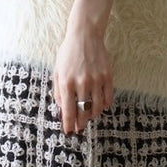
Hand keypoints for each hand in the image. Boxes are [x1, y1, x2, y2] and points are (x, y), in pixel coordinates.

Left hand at [53, 17, 114, 133]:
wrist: (85, 36)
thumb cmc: (68, 54)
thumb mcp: (57, 71)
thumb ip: (59, 91)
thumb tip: (63, 109)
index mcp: (66, 82)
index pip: (68, 110)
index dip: (68, 123)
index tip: (69, 131)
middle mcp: (81, 83)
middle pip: (83, 112)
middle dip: (81, 123)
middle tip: (80, 128)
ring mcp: (96, 80)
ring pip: (97, 107)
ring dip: (93, 115)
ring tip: (89, 117)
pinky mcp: (107, 76)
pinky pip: (108, 97)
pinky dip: (104, 105)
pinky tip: (100, 106)